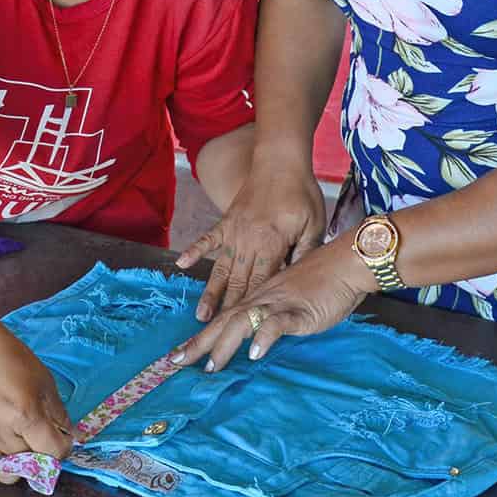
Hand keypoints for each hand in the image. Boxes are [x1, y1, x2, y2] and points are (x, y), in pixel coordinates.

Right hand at [0, 321, 72, 482]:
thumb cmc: (10, 360)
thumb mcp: (45, 382)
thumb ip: (58, 415)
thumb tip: (67, 439)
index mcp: (26, 415)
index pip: (54, 453)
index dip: (62, 446)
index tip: (59, 438)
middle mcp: (0, 432)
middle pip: (31, 465)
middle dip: (37, 452)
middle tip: (31, 431)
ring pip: (6, 474)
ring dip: (13, 462)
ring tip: (10, 437)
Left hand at [169, 237, 375, 372]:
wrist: (345, 263)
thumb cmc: (321, 283)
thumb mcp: (290, 301)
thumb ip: (273, 317)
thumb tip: (257, 339)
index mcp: (258, 298)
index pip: (223, 319)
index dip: (200, 337)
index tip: (179, 355)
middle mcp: (261, 299)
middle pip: (224, 322)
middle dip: (198, 343)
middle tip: (175, 362)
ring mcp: (279, 304)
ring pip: (244, 322)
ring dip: (225, 344)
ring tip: (211, 367)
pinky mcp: (299, 311)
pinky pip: (278, 323)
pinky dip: (265, 337)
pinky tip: (255, 354)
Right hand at [176, 160, 326, 321]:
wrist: (280, 160)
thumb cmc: (301, 193)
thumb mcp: (313, 224)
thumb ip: (305, 252)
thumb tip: (298, 280)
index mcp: (271, 244)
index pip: (261, 284)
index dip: (253, 310)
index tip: (246, 332)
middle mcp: (248, 241)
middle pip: (238, 283)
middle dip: (228, 312)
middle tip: (217, 336)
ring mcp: (234, 231)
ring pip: (221, 268)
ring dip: (211, 293)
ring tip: (201, 316)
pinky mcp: (226, 221)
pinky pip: (207, 239)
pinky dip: (194, 252)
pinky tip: (183, 266)